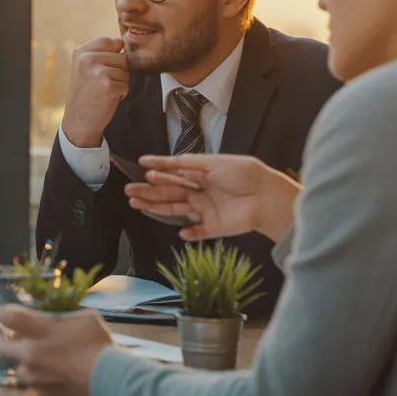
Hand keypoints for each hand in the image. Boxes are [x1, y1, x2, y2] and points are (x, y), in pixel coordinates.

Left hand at [0, 306, 111, 395]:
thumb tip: (54, 315)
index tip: (2, 313)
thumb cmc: (100, 344)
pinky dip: (43, 383)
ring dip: (27, 365)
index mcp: (40, 331)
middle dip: (9, 343)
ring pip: (19, 371)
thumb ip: (63, 315)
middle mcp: (31, 355)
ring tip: (44, 363)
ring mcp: (36, 380)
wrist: (112, 380)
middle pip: (2, 347)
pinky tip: (58, 379)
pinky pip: (36, 388)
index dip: (3, 313)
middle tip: (20, 341)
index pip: (8, 317)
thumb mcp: (85, 318)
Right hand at [60, 37, 128, 148]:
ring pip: (126, 72)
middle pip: (123, 57)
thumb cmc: (86, 93)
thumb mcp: (85, 67)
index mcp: (81, 51)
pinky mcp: (108, 87)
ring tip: (103, 91)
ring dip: (120, 83)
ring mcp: (98, 73)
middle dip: (119, 71)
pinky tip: (106, 98)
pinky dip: (120, 94)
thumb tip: (127, 41)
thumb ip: (102, 52)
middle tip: (101, 83)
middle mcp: (88, 59)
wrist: (78, 120)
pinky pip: (126, 85)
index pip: (112, 41)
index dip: (114, 55)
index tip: (103, 68)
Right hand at [124, 154, 299, 241]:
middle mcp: (200, 192)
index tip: (141, 165)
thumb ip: (189, 163)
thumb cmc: (244, 174)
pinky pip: (198, 232)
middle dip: (149, 191)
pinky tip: (180, 232)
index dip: (158, 168)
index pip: (174, 173)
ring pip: (176, 209)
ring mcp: (206, 210)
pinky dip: (189, 234)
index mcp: (201, 175)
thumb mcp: (214, 163)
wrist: (267, 196)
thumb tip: (166, 161)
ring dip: (156, 207)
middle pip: (169, 192)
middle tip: (129, 190)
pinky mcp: (214, 227)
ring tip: (136, 203)